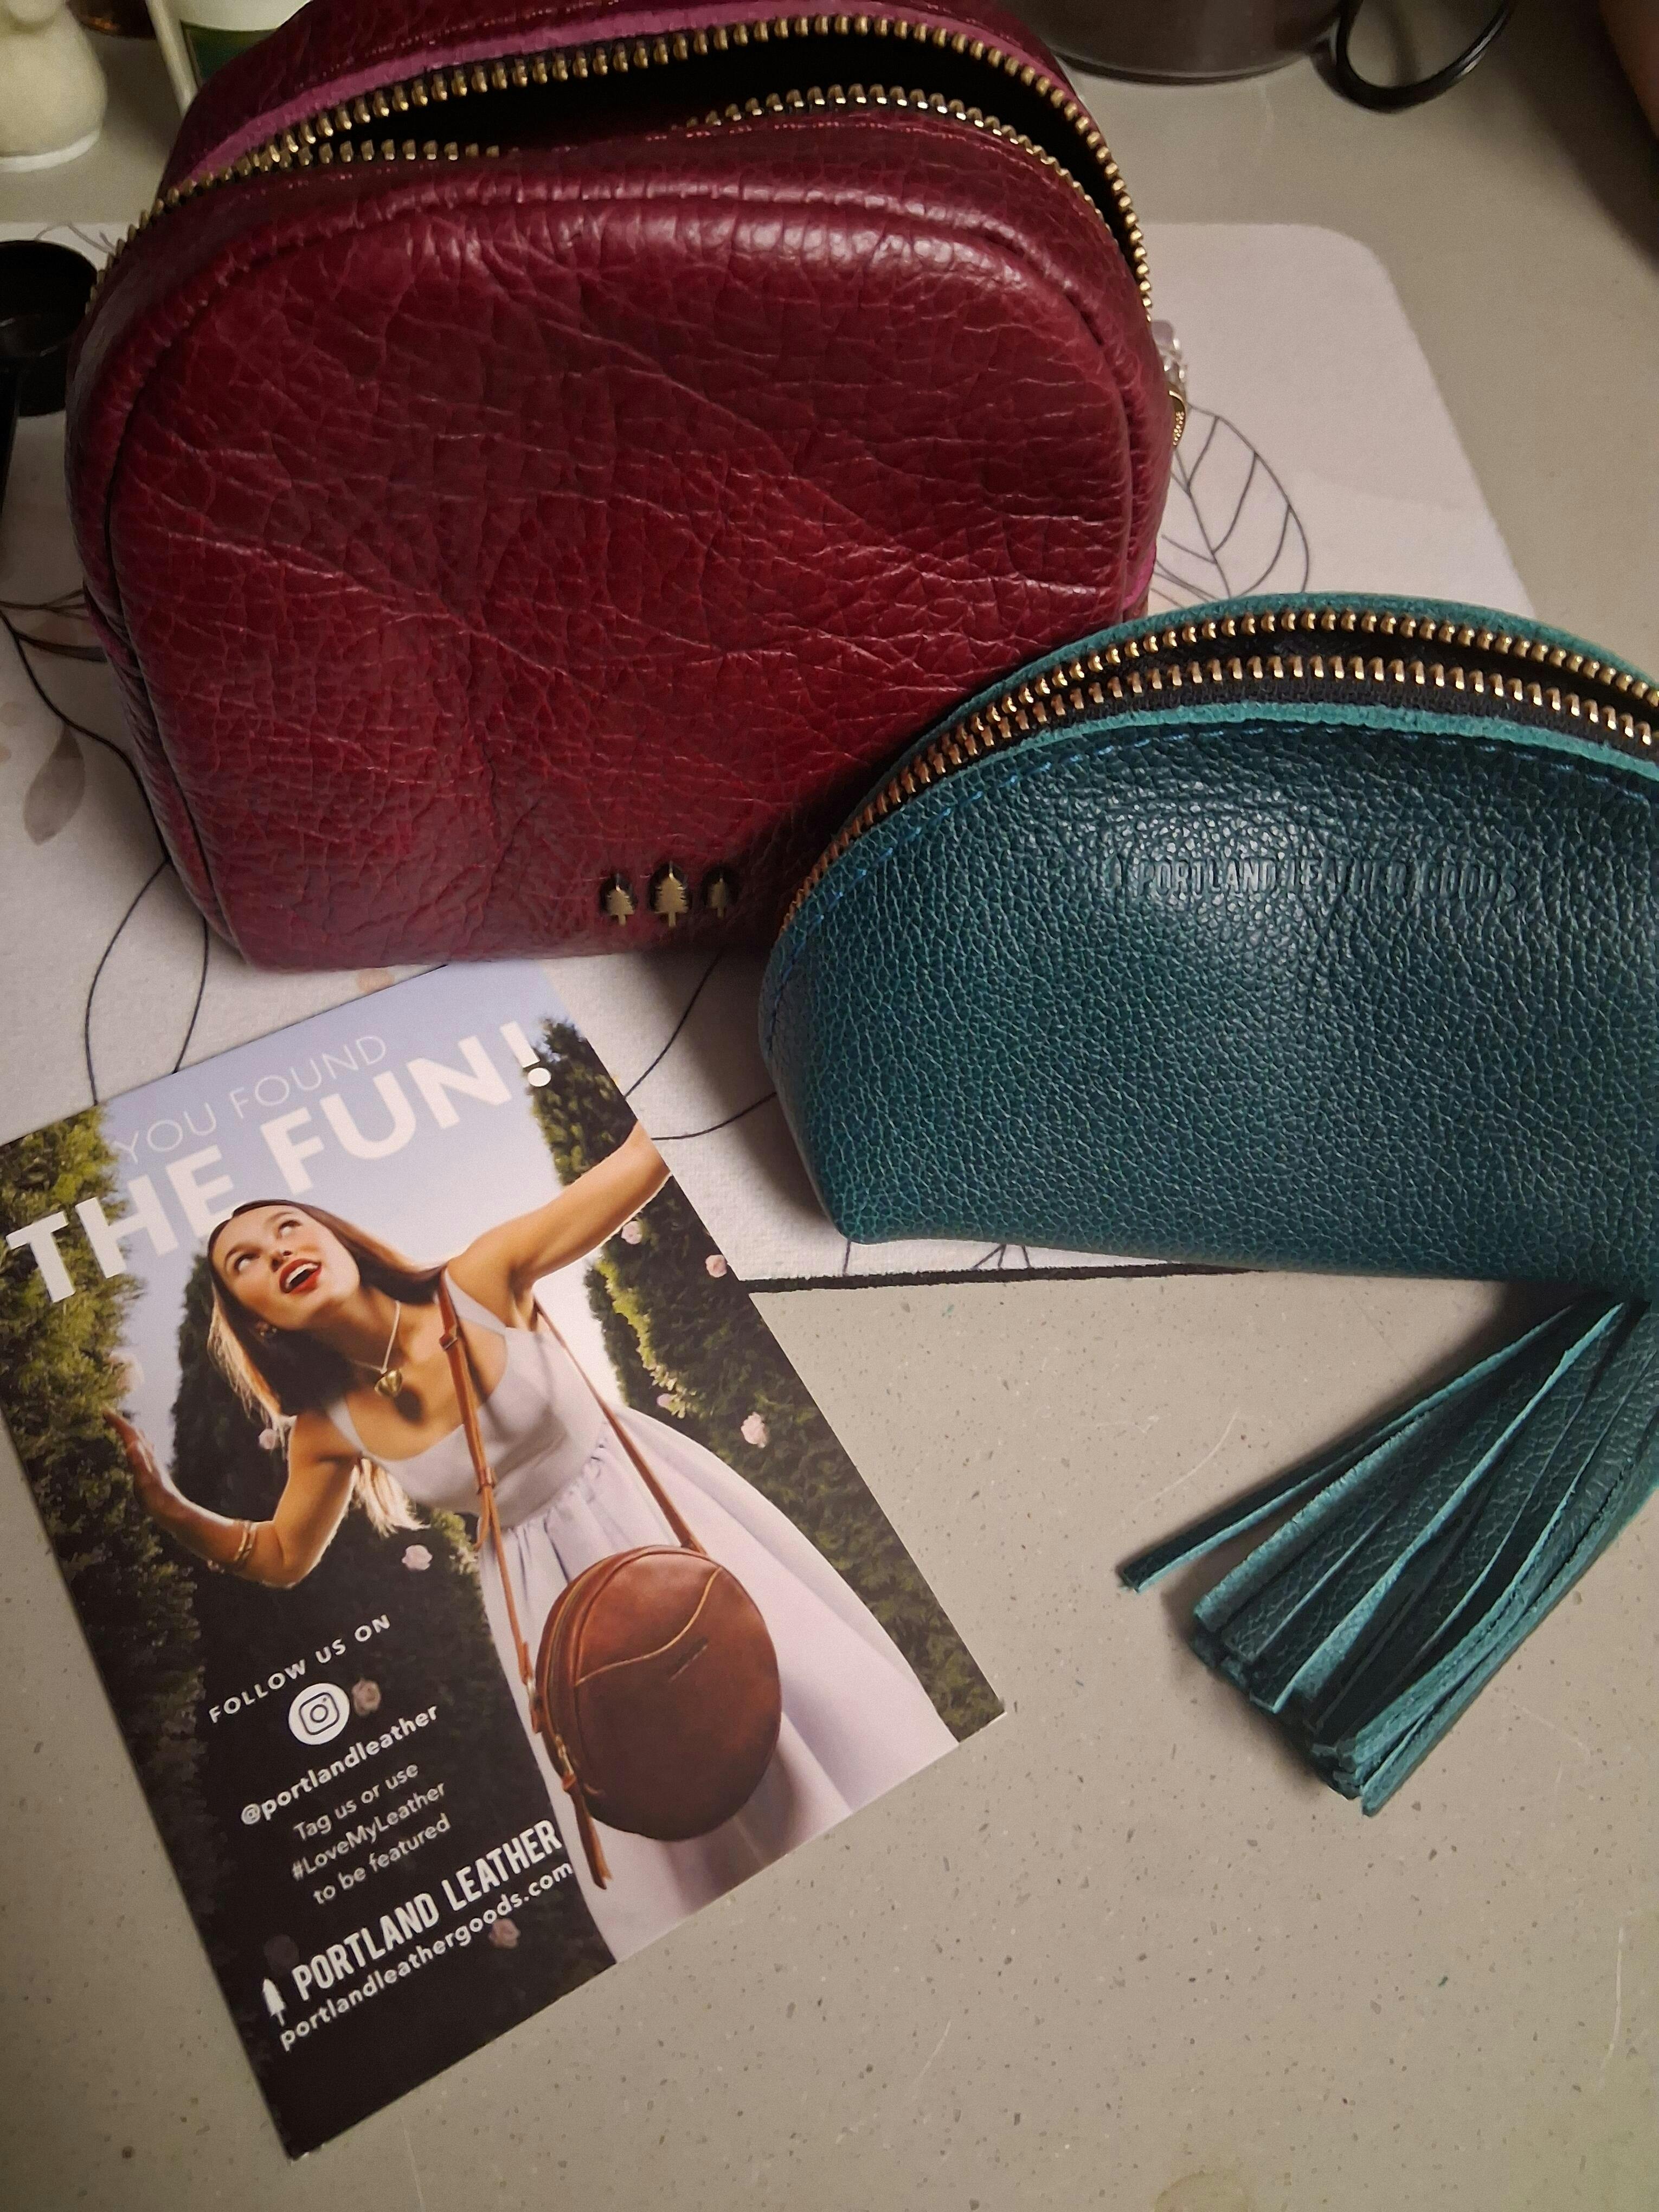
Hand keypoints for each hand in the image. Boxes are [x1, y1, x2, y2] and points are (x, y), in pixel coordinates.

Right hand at [103, 1409, 181, 1524]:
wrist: (172, 1511)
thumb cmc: (157, 1499)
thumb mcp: (144, 1482)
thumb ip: (139, 1463)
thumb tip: (132, 1443)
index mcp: (146, 1456)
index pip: (130, 1434)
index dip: (117, 1422)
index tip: (104, 1411)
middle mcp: (150, 1456)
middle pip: (136, 1433)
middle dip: (122, 1423)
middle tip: (108, 1416)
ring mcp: (152, 1463)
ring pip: (141, 1441)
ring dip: (130, 1432)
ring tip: (119, 1428)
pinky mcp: (151, 1472)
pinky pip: (141, 1452)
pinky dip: (134, 1445)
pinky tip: (134, 1451)